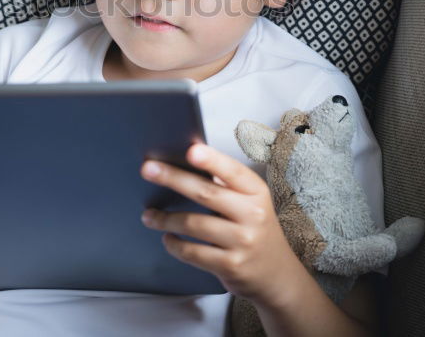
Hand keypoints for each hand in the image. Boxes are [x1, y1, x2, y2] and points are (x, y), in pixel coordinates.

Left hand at [139, 143, 297, 304]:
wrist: (277, 274)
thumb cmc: (254, 229)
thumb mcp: (250, 203)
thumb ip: (225, 185)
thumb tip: (186, 161)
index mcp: (256, 192)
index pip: (232, 171)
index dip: (211, 160)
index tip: (190, 150)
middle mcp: (253, 214)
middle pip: (206, 193)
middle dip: (173, 179)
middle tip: (147, 169)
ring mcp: (243, 241)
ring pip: (194, 224)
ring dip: (165, 219)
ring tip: (149, 215)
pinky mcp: (231, 265)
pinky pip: (193, 252)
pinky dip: (174, 245)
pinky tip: (167, 238)